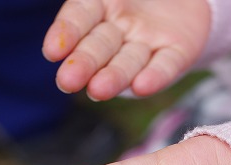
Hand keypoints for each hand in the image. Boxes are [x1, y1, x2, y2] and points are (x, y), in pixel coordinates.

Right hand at [43, 0, 210, 100]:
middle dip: (84, 63)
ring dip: (113, 76)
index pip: (80, 17)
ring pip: (128, 62)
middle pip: (100, 47)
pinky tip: (142, 86)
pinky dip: (155, 76)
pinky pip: (166, 65)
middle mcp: (120, 30)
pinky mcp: (178, 53)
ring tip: (98, 90)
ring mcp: (147, 44)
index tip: (51, 51)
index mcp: (100, 5)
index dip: (66, 33)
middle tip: (68, 81)